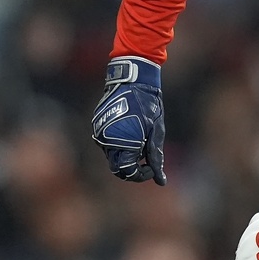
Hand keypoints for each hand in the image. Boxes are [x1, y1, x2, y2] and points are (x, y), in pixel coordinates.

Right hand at [91, 56, 166, 184]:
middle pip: (117, 167)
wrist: (132, 79)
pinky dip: (120, 144)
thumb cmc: (149, 105)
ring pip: (112, 155)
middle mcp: (107, 140)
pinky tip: (133, 133)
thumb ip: (155, 157)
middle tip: (147, 159)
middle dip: (132, 167)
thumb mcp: (156, 132)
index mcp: (122, 143)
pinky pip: (108, 142)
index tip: (151, 168)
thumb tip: (160, 180)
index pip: (126, 172)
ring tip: (141, 140)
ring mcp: (100, 132)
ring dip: (126, 154)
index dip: (140, 174)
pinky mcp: (98, 124)